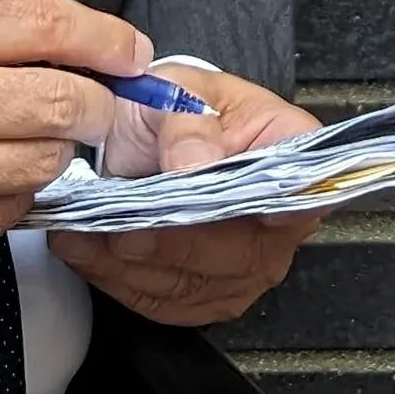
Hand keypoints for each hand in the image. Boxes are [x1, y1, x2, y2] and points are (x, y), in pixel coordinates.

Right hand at [0, 0, 143, 298]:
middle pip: (61, 99)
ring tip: (30, 146)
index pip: (42, 25)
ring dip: (55, 156)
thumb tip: (70, 46)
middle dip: (101, 106)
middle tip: (105, 110)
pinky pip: (8, 214)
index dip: (104, 38)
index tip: (130, 52)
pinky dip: (13, 198)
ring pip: (43, 162)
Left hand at [49, 66, 322, 327]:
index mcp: (292, 155)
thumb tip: (195, 162)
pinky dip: (117, 280)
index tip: (256, 215)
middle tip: (125, 230)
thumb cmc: (176, 109)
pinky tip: (86, 252)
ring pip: (196, 284)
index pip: (308, 191)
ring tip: (86, 235)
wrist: (149, 137)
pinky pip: (163, 302)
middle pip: (242, 252)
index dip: (284, 209)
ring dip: (133, 266)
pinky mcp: (207, 294)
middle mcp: (282, 220)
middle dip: (176, 244)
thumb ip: (187, 122)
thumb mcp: (178, 91)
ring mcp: (248, 265)